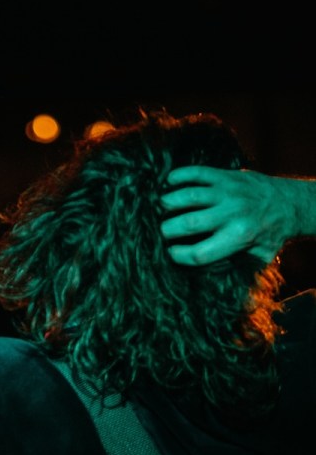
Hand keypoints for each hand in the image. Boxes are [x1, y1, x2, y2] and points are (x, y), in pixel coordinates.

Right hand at [160, 166, 315, 265]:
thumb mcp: (258, 258)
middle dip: (166, 231)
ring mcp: (228, 192)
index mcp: (240, 238)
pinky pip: (195, 172)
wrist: (292, 203)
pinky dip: (178, 176)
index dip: (178, 256)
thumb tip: (207, 281)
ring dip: (167, 203)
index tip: (172, 253)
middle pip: (186, 224)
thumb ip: (234, 268)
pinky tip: (169, 184)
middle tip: (162, 232)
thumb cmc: (270, 235)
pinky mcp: (226, 175)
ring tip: (161, 209)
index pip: (198, 253)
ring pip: (187, 196)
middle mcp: (232, 214)